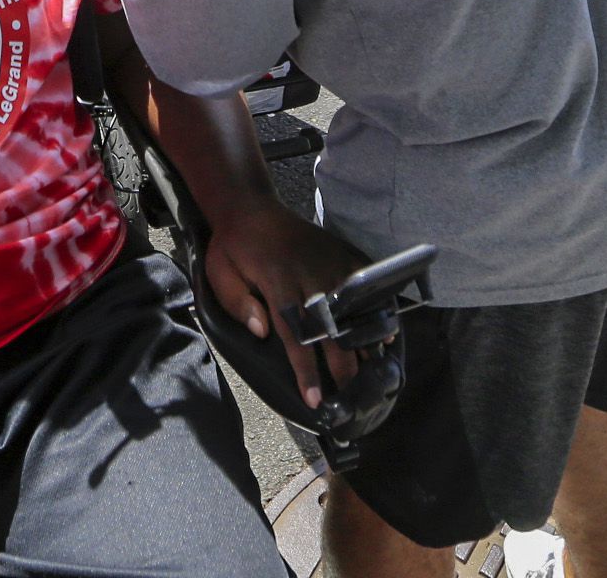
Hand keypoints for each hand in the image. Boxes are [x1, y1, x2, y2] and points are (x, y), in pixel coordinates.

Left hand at [202, 197, 373, 408]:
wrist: (250, 208)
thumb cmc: (233, 248)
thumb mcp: (220, 274)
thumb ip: (238, 304)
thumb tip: (262, 332)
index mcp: (277, 282)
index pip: (295, 334)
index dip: (306, 370)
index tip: (314, 398)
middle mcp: (308, 273)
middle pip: (330, 326)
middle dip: (341, 364)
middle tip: (349, 395)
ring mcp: (329, 261)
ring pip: (352, 307)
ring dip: (363, 339)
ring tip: (373, 369)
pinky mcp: (341, 251)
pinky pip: (365, 280)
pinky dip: (378, 305)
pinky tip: (386, 329)